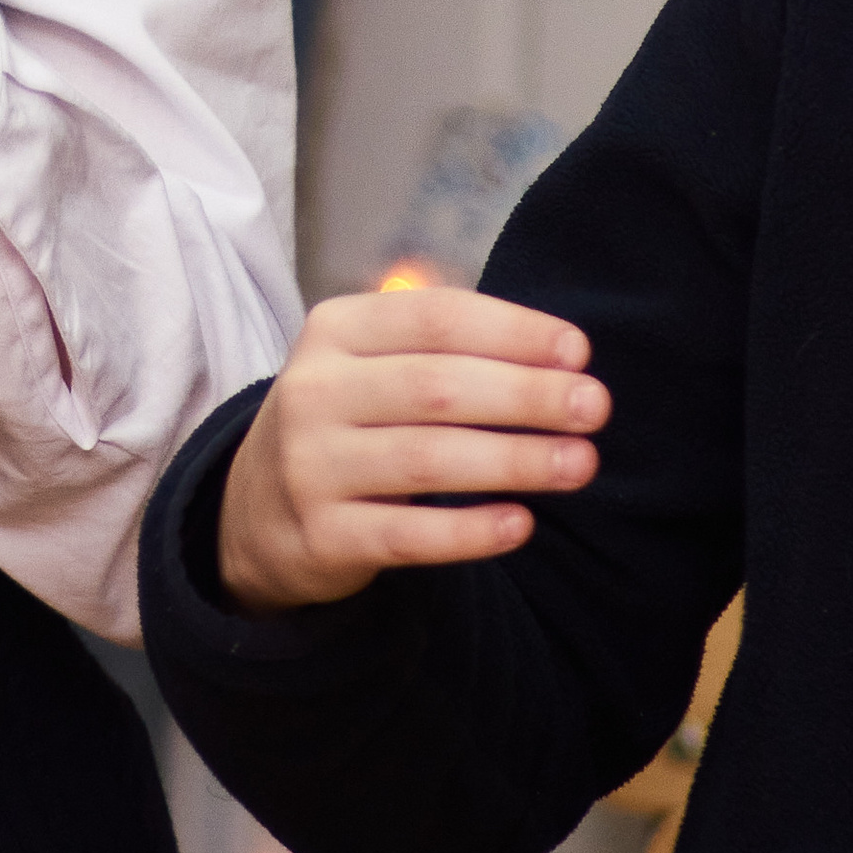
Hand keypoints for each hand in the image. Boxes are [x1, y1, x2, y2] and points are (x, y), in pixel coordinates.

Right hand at [215, 286, 608, 613]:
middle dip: (526, 394)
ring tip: (581, 463)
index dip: (511, 330)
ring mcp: (311, 466)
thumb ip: (439, 338)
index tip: (578, 351)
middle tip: (595, 407)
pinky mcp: (322, 535)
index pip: (433, 317)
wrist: (256, 509)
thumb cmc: (344, 418)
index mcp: (333, 330)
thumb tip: (553, 347)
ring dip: (515, 460)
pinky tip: (521, 524)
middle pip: (436, 387)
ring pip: (427, 460)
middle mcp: (314, 392)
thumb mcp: (365, 359)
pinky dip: (470, 531)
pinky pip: (408, 535)